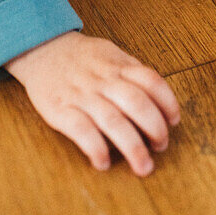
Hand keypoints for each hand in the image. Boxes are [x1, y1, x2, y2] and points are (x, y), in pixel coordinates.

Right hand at [4, 31, 180, 175]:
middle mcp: (102, 80)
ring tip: (143, 166)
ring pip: (113, 121)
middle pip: (136, 103)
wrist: (41, 48)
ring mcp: (81, 95)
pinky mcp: (59, 110)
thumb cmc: (80, 57)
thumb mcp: (109, 53)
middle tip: (161, 147)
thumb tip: (159, 95)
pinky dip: (96, 148)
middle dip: (155, 128)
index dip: (167, 102)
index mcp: (117, 66)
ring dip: (133, 147)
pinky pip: (81, 131)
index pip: (151, 81)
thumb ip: (131, 71)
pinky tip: (104, 163)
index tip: (174, 121)